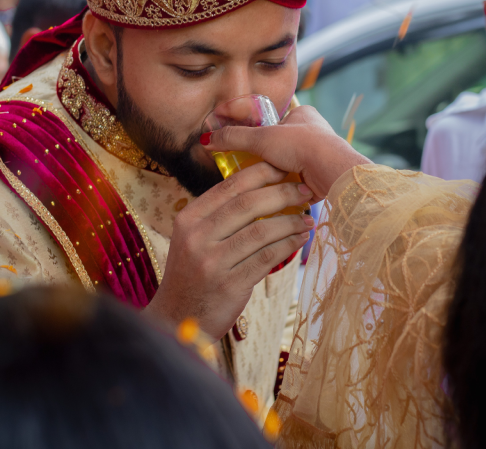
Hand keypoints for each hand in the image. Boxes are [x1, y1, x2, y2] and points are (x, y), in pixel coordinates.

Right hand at [144, 161, 313, 336]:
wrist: (178, 318)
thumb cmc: (193, 275)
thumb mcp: (192, 240)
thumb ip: (217, 216)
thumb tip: (259, 189)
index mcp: (188, 219)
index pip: (228, 187)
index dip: (260, 173)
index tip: (284, 168)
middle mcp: (197, 238)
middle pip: (247, 205)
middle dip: (282, 193)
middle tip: (305, 190)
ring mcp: (212, 262)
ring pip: (260, 231)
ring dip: (290, 221)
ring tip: (307, 217)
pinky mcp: (230, 285)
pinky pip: (266, 258)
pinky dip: (287, 245)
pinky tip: (300, 239)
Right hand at [201, 105, 371, 199]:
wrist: (331, 171)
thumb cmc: (302, 145)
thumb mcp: (262, 138)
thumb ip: (234, 137)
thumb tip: (208, 139)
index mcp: (302, 115)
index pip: (273, 120)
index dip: (258, 130)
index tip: (246, 142)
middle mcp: (312, 133)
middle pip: (279, 145)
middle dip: (266, 157)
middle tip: (248, 166)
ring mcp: (316, 156)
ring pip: (287, 165)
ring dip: (275, 173)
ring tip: (260, 182)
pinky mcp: (318, 176)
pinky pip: (295, 181)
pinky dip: (284, 187)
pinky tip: (273, 193)